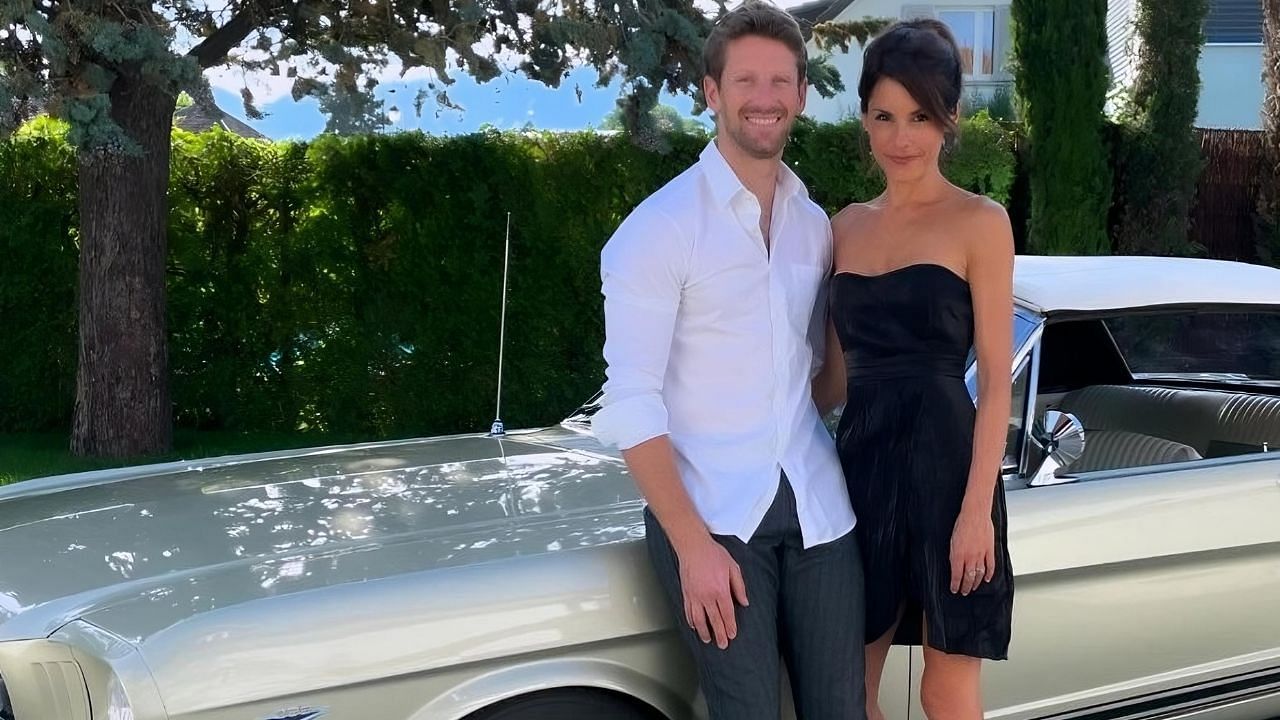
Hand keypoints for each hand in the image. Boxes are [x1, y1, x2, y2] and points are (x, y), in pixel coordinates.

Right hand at [674, 534, 748, 648]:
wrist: (693, 546)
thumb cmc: (712, 554)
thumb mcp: (733, 567)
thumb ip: (739, 586)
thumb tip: (744, 602)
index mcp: (720, 590)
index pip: (727, 614)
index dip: (730, 626)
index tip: (732, 635)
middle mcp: (707, 596)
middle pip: (714, 620)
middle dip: (719, 634)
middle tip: (722, 644)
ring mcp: (695, 596)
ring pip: (699, 619)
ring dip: (704, 631)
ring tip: (707, 639)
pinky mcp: (686, 593)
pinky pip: (688, 611)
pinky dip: (691, 621)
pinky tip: (694, 626)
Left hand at [949, 506, 994, 595]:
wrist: (975, 514)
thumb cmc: (962, 524)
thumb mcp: (952, 541)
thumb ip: (954, 555)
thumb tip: (954, 565)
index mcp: (959, 555)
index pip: (957, 575)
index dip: (955, 584)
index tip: (954, 589)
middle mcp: (970, 557)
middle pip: (968, 577)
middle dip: (965, 587)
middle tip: (964, 592)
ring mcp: (981, 554)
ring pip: (979, 574)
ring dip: (976, 583)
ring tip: (973, 587)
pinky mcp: (990, 550)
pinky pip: (991, 566)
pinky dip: (989, 574)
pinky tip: (987, 579)